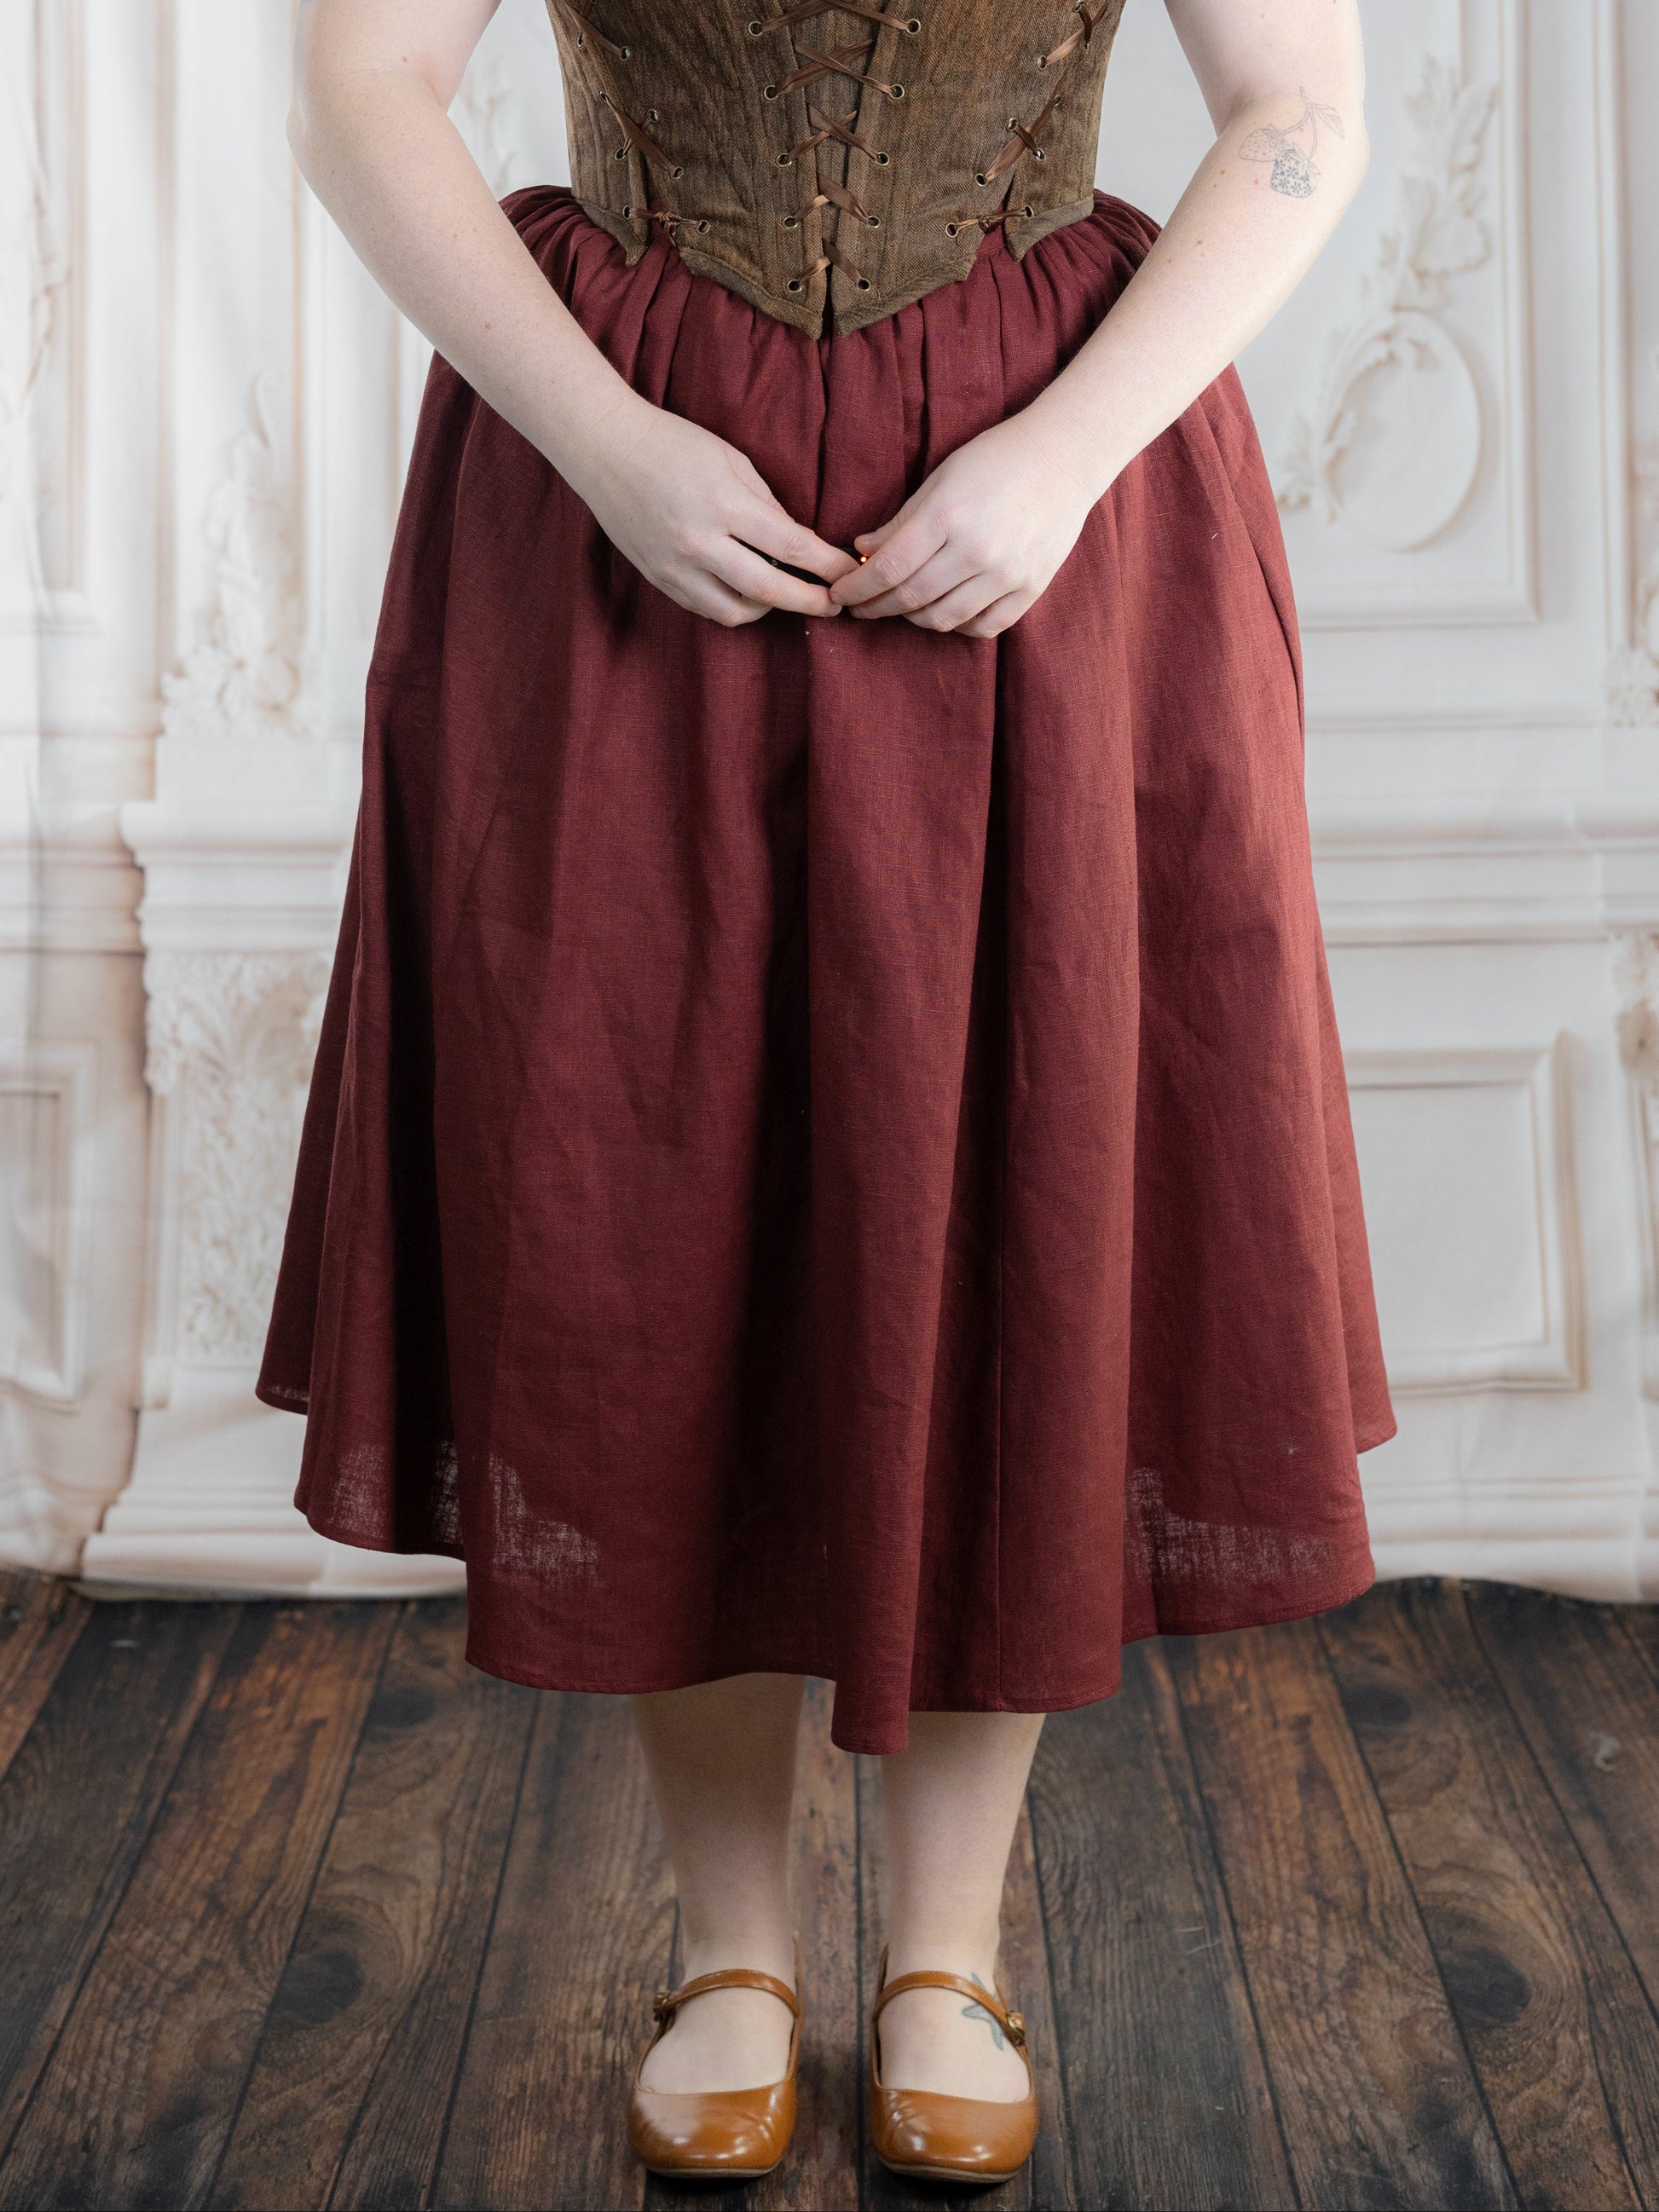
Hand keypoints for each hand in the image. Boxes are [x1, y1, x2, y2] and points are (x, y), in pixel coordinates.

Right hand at [569, 394, 858, 625]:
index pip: (791, 547)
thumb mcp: (732, 460)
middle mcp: (699, 542)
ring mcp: (675, 566)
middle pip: (768, 590)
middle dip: (809, 601)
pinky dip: (733, 605)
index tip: (848, 573)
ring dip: (768, 609)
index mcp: (724, 504)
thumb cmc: (674, 443)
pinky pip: (706, 608)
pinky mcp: (659, 578)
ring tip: (783, 594)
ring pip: (735, 612)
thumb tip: (797, 543)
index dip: (827, 565)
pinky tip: (746, 591)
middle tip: (834, 604)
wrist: (604, 448)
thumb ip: (767, 505)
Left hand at [826, 409, 1104, 636]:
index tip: (840, 595)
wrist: (1064, 459)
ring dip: (913, 618)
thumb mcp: (940, 480)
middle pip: (910, 599)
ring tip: (901, 606)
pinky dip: (957, 626)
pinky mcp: (1030, 588)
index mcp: (947, 516)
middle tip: (861, 608)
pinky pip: (983, 627)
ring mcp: (1007, 574)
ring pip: (943, 619)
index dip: (857, 588)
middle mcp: (977, 550)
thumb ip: (901, 521)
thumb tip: (863, 551)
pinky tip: (946, 611)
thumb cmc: (995, 461)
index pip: (888, 568)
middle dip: (876, 608)